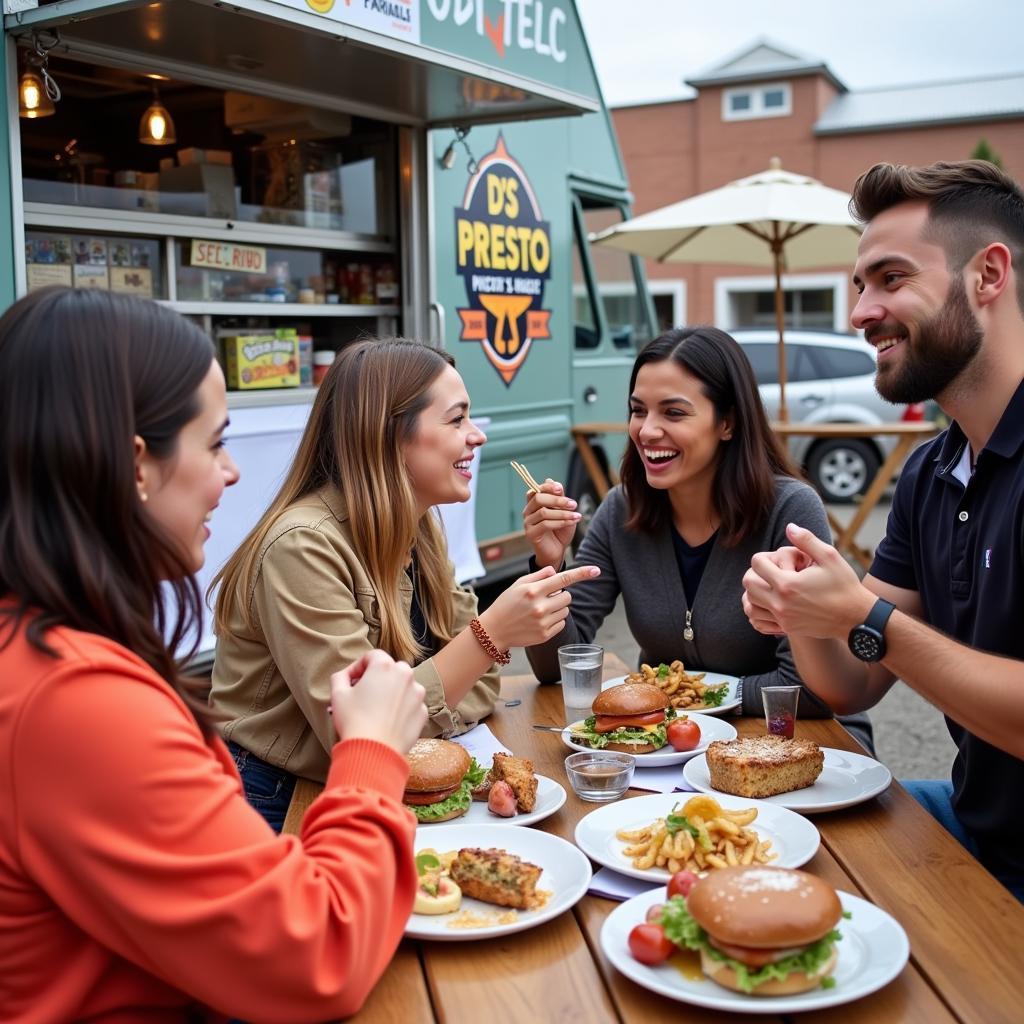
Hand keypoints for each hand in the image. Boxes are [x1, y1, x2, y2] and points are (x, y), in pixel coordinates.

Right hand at [329, 650, 426, 755]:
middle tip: (362, 696)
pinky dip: (400, 709)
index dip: (358, 667)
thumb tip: (345, 677)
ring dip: (390, 693)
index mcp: (385, 666)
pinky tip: (387, 722)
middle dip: (376, 679)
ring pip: (402, 687)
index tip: (350, 682)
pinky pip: (410, 705)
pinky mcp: (422, 712)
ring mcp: (417, 694)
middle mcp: (406, 675)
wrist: (373, 752)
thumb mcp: (337, 694)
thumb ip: (340, 677)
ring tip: (375, 711)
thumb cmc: (354, 721)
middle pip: (389, 670)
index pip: (371, 656)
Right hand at [478, 563, 600, 649]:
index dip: (582, 573)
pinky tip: (540, 621)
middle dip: (560, 595)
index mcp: (533, 590)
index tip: (596, 570)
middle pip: (567, 596)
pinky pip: (562, 623)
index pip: (563, 579)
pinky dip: (555, 621)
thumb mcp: (517, 585)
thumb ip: (538, 576)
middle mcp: (540, 606)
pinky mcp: (545, 635)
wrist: (494, 630)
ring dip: (557, 608)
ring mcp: (543, 622)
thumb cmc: (506, 604)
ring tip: (539, 611)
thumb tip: (555, 572)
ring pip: (566, 610)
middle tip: (544, 598)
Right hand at [522, 479, 579, 568]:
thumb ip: (558, 497)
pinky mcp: (531, 534)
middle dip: (557, 500)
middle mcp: (528, 512)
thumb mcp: (563, 511)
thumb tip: (551, 480)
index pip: (536, 490)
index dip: (547, 487)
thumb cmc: (560, 531)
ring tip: (576, 515)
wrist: (557, 551)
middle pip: (538, 499)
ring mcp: (527, 523)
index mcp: (534, 504)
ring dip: (563, 513)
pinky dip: (561, 522)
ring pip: (544, 512)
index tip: (561, 488)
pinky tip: (572, 522)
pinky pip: (545, 524)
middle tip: (573, 504)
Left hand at [742, 524, 874, 639]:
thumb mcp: (829, 556)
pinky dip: (763, 607)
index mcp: (788, 584)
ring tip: (772, 585)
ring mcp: (782, 618)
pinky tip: (777, 600)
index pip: (756, 564)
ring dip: (757, 591)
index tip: (776, 560)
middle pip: (748, 583)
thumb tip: (789, 526)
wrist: (856, 619)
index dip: (764, 557)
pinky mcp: (787, 628)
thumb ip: (806, 540)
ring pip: (750, 602)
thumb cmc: (844, 585)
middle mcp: (780, 603)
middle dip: (756, 573)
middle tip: (771, 572)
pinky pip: (760, 618)